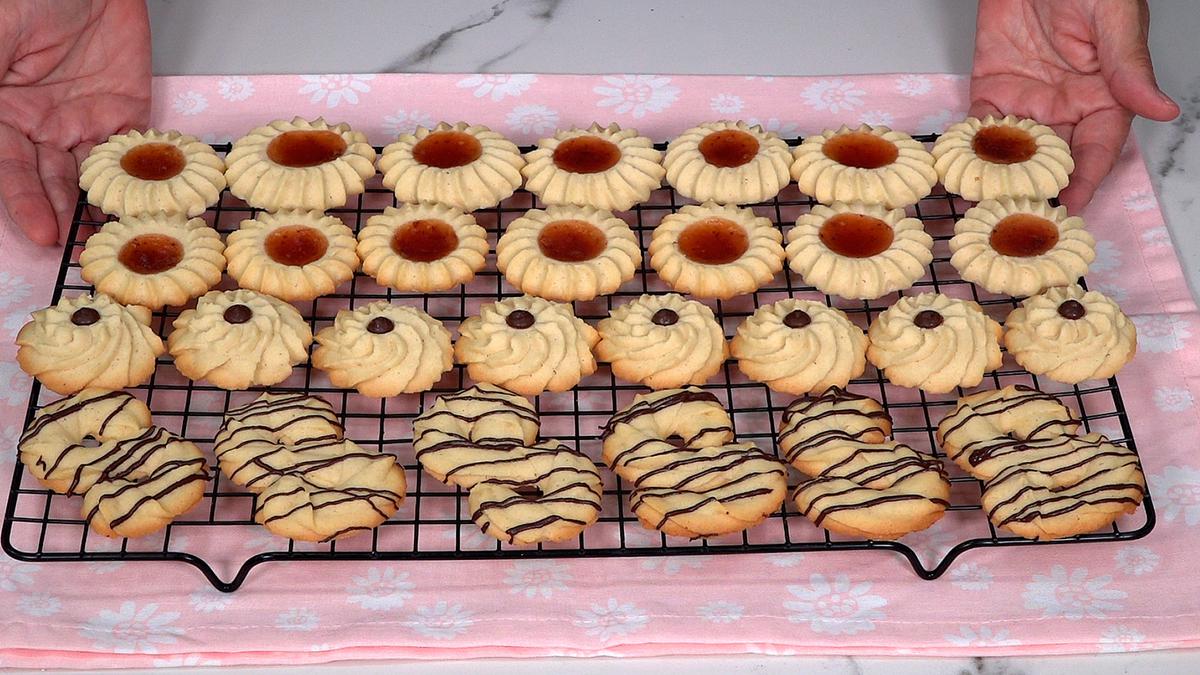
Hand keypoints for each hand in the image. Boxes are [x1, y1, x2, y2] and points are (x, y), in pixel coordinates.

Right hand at [0, 0, 150, 245]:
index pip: (8, 168)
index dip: (23, 201)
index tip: (41, 232)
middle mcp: (36, 124)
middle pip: (47, 180)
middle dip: (61, 215)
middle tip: (78, 251)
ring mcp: (80, 120)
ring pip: (88, 175)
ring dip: (97, 208)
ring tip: (112, 240)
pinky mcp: (123, 113)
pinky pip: (130, 151)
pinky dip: (138, 178)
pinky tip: (145, 205)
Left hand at [970, 0, 1178, 211]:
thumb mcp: (1113, 22)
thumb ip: (1129, 69)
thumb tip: (1163, 109)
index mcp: (1105, 95)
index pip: (1098, 148)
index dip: (1087, 179)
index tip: (1072, 206)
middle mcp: (1066, 105)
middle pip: (1054, 158)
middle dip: (1038, 188)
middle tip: (1020, 218)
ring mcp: (1028, 98)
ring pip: (1015, 148)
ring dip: (1001, 174)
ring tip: (986, 203)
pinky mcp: (992, 87)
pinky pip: (981, 124)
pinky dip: (971, 145)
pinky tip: (961, 165)